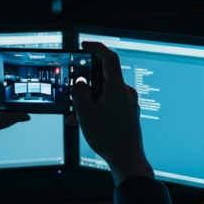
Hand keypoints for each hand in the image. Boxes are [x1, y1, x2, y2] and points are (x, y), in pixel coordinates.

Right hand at [65, 41, 153, 184]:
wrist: (127, 158)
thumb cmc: (109, 139)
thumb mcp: (86, 115)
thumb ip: (80, 94)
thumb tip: (80, 81)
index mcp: (117, 89)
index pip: (109, 58)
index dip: (97, 48)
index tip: (85, 45)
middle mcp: (126, 92)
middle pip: (105, 77)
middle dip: (87, 83)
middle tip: (74, 90)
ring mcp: (129, 102)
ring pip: (105, 92)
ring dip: (89, 100)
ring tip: (76, 115)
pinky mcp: (128, 111)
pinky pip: (110, 102)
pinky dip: (97, 108)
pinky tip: (85, 122)